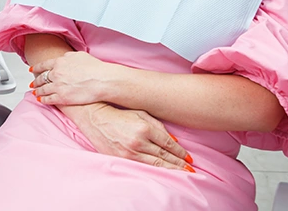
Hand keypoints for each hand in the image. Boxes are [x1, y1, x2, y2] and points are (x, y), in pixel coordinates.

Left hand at [31, 51, 124, 105]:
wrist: (101, 80)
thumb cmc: (94, 68)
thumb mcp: (79, 55)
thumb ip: (68, 56)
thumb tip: (63, 58)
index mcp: (60, 62)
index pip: (43, 65)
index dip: (36, 68)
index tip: (32, 69)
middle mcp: (56, 73)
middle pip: (41, 77)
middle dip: (35, 81)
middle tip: (32, 83)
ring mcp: (58, 86)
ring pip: (43, 89)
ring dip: (38, 91)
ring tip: (35, 92)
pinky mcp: (62, 98)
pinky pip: (48, 99)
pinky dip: (43, 100)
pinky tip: (41, 100)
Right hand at [60, 103, 194, 172]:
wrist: (96, 117)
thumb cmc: (119, 113)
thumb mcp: (140, 113)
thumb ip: (158, 125)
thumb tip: (173, 141)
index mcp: (145, 128)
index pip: (168, 144)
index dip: (180, 152)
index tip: (189, 158)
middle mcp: (139, 141)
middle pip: (164, 156)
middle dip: (179, 163)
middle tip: (191, 169)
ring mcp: (130, 151)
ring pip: (156, 164)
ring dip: (170, 169)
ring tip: (182, 173)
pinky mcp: (122, 158)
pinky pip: (143, 167)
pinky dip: (155, 171)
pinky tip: (163, 173)